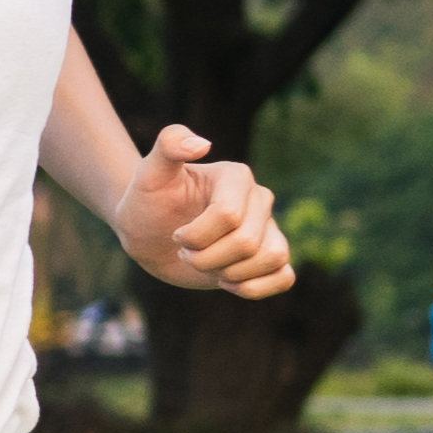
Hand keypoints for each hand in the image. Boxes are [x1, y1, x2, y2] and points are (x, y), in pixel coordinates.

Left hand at [118, 125, 291, 297]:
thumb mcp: (149, 173)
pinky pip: (285, 277)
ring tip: (207, 265)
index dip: (195, 236)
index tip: (176, 234)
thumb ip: (169, 145)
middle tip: (185, 252)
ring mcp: (268, 229)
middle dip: (206, 258)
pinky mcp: (269, 256)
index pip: (228, 216)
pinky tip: (227, 282)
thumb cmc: (148, 202)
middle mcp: (260, 200)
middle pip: (247, 242)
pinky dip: (256, 288)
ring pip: (272, 259)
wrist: (149, 234)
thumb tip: (202, 144)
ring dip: (229, 274)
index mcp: (237, 177)